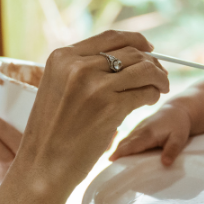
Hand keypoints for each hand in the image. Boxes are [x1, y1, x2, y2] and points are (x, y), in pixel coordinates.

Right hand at [15, 31, 169, 194]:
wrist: (42, 165)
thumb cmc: (51, 132)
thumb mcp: (56, 87)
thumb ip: (81, 69)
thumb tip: (123, 57)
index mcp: (62, 57)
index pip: (110, 37)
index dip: (136, 40)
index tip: (148, 49)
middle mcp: (77, 66)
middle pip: (131, 52)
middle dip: (151, 62)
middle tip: (160, 74)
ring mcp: (95, 86)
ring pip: (143, 69)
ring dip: (158, 77)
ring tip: (160, 87)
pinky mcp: (110, 107)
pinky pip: (145, 92)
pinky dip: (153, 95)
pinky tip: (150, 100)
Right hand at [111, 103, 192, 164]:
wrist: (177, 110)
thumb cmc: (179, 125)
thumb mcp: (179, 138)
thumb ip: (172, 150)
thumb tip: (165, 164)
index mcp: (148, 133)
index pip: (131, 145)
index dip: (120, 152)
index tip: (110, 161)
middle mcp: (139, 130)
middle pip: (124, 144)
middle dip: (115, 154)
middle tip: (108, 169)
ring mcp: (137, 129)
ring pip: (124, 141)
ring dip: (117, 151)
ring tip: (111, 165)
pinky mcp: (138, 130)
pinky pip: (127, 139)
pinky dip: (121, 147)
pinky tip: (118, 156)